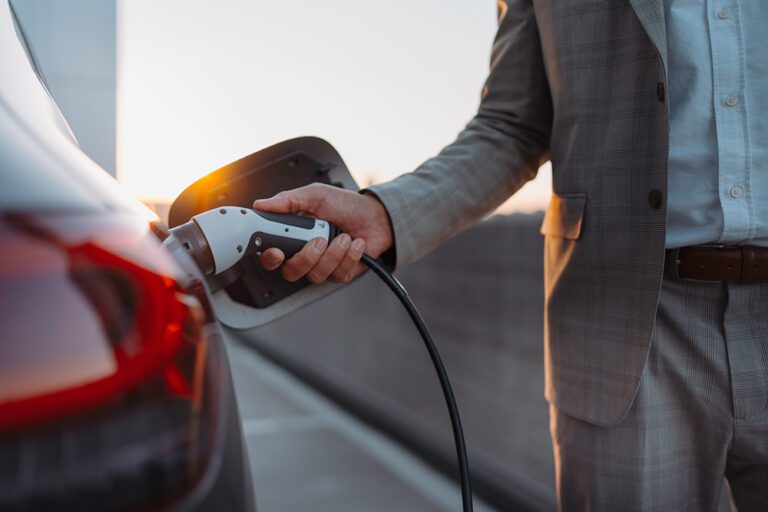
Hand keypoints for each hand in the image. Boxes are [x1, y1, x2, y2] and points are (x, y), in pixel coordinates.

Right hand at [252, 183, 393, 283]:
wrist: (377, 216)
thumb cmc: (346, 205)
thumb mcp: (316, 194)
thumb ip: (288, 200)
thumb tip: (262, 204)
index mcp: (293, 235)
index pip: (271, 254)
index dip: (270, 257)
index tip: (277, 252)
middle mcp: (305, 253)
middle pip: (291, 271)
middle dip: (306, 258)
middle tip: (319, 239)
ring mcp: (323, 265)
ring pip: (316, 274)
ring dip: (333, 253)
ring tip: (343, 236)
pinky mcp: (340, 273)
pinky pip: (338, 273)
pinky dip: (349, 256)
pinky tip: (355, 244)